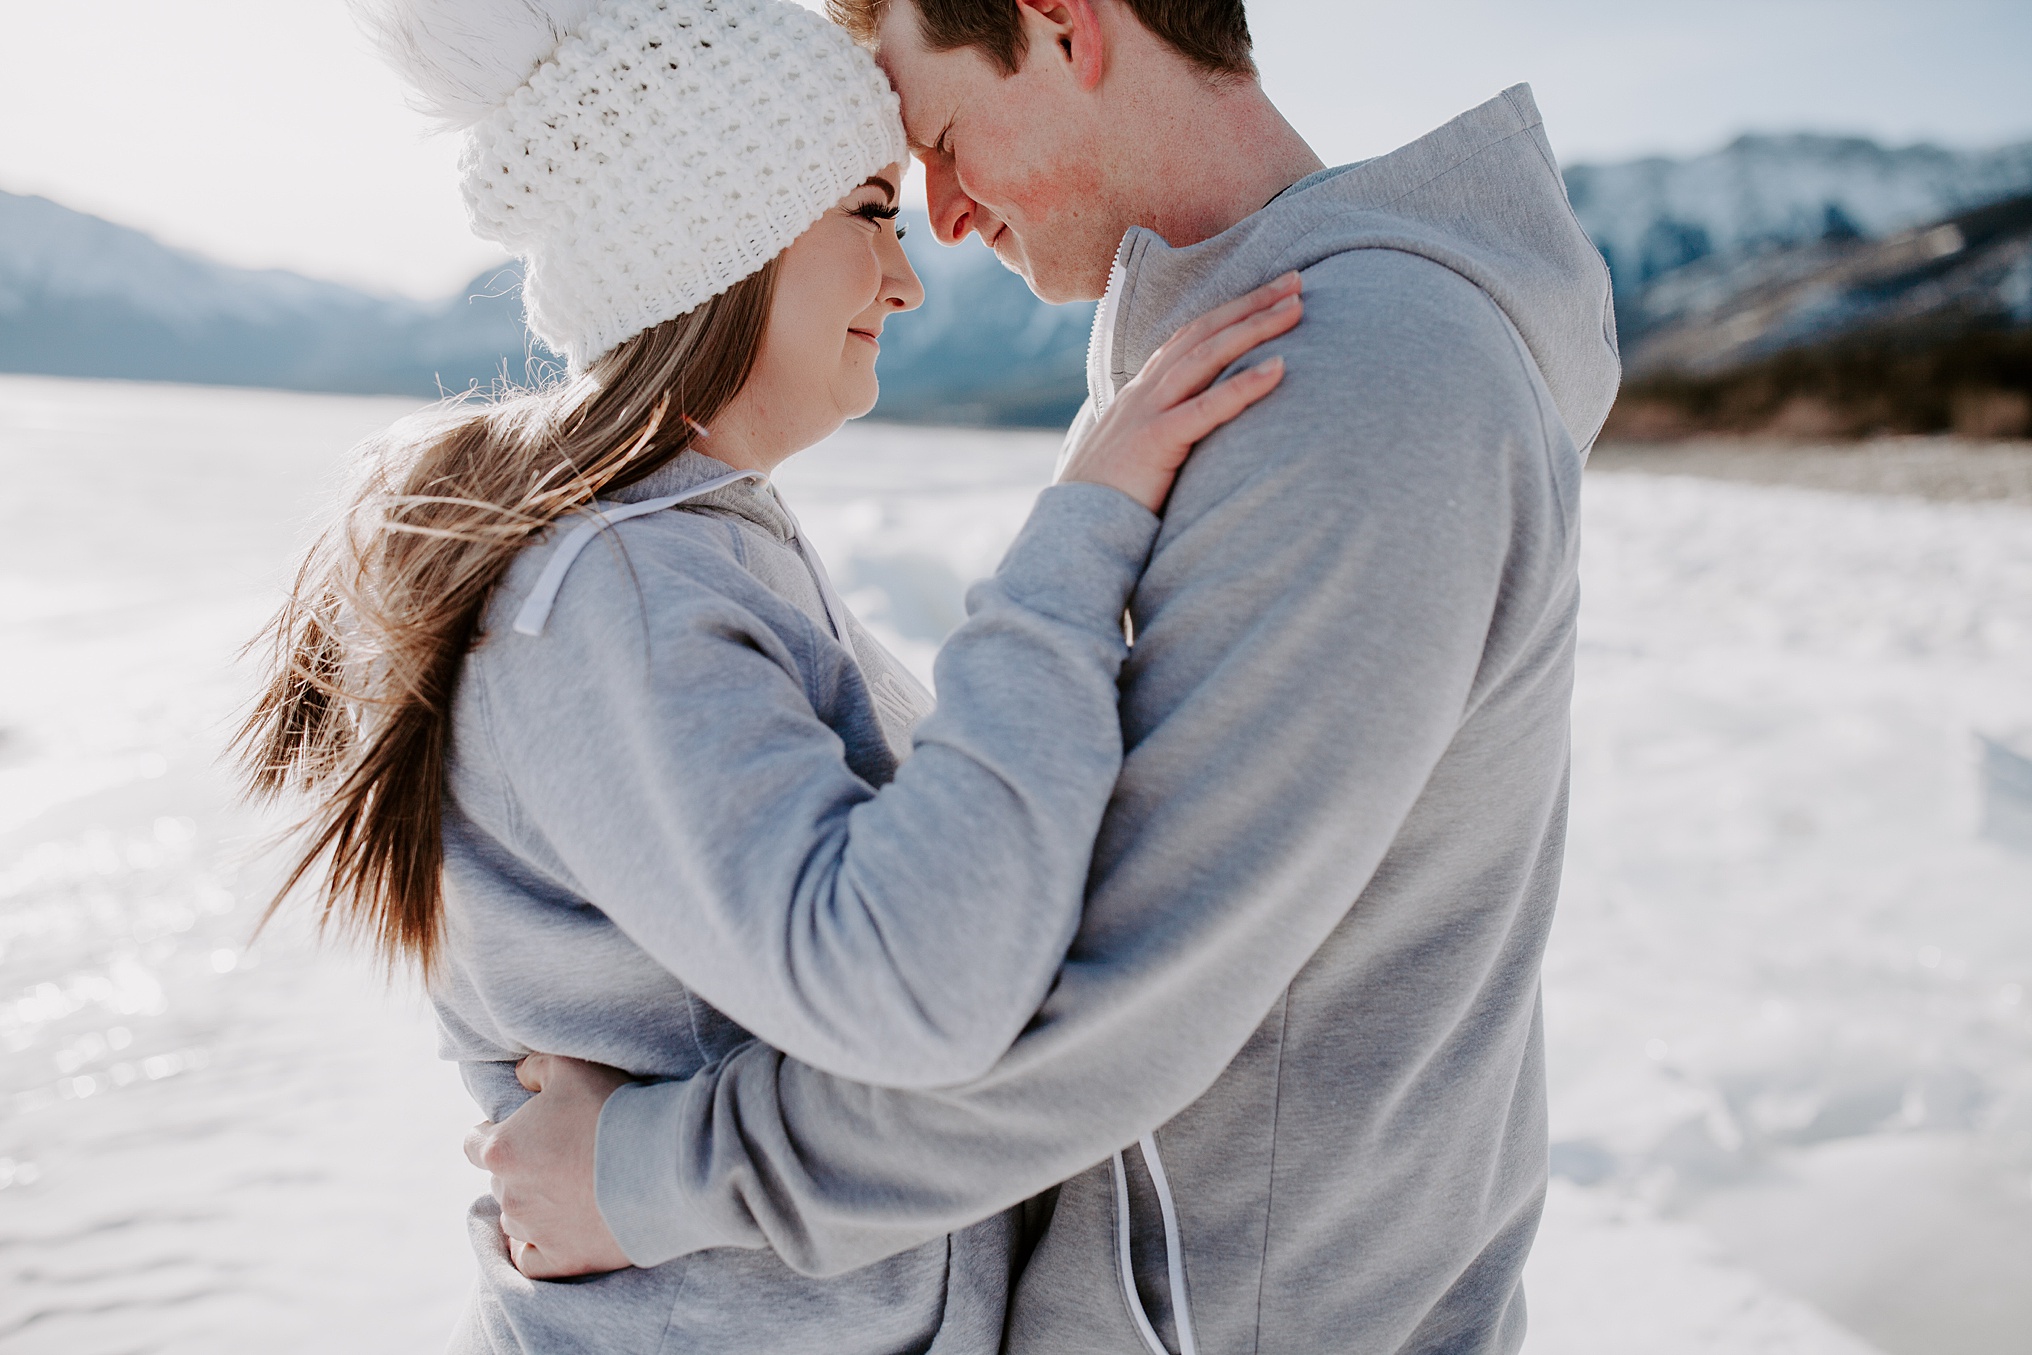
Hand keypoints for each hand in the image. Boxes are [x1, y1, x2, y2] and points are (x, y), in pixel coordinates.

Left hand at [464, 1052, 634, 1278]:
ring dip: (533, 1206)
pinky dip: (537, 1247)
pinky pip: (530, 1259)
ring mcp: (534, 1230)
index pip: (473, 1144)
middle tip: (561, 1155)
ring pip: (515, 1218)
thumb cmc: (611, 1110)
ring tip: (570, 1190)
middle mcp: (509, 1194)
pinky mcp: (562, 1260)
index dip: (496, 1134)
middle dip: (523, 1169)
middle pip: (500, 1181)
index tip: (525, 1131)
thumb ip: (536, 1068)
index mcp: (501, 1149)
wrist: (660, 1162)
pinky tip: (554, 1233)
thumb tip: (522, 1077)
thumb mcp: (571, 1067)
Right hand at [1060, 272, 1302, 512]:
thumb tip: (1203, 429)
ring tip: (1296, 309)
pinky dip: (1244, 386)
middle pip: (1203, 333)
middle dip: (1251, 304)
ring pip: (1207, 357)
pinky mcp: (1154, 441)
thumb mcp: (1144, 452)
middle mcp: (1144, 391)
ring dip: (1254, 328)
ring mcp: (1147, 412)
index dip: (1231, 310)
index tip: (1271, 293)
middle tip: (1297, 281)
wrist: (1075, 531)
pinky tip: (1280, 369)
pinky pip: (1206, 408)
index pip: (1191, 336)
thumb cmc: (1114, 499)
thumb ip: (1169, 431)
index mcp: (1142, 392)